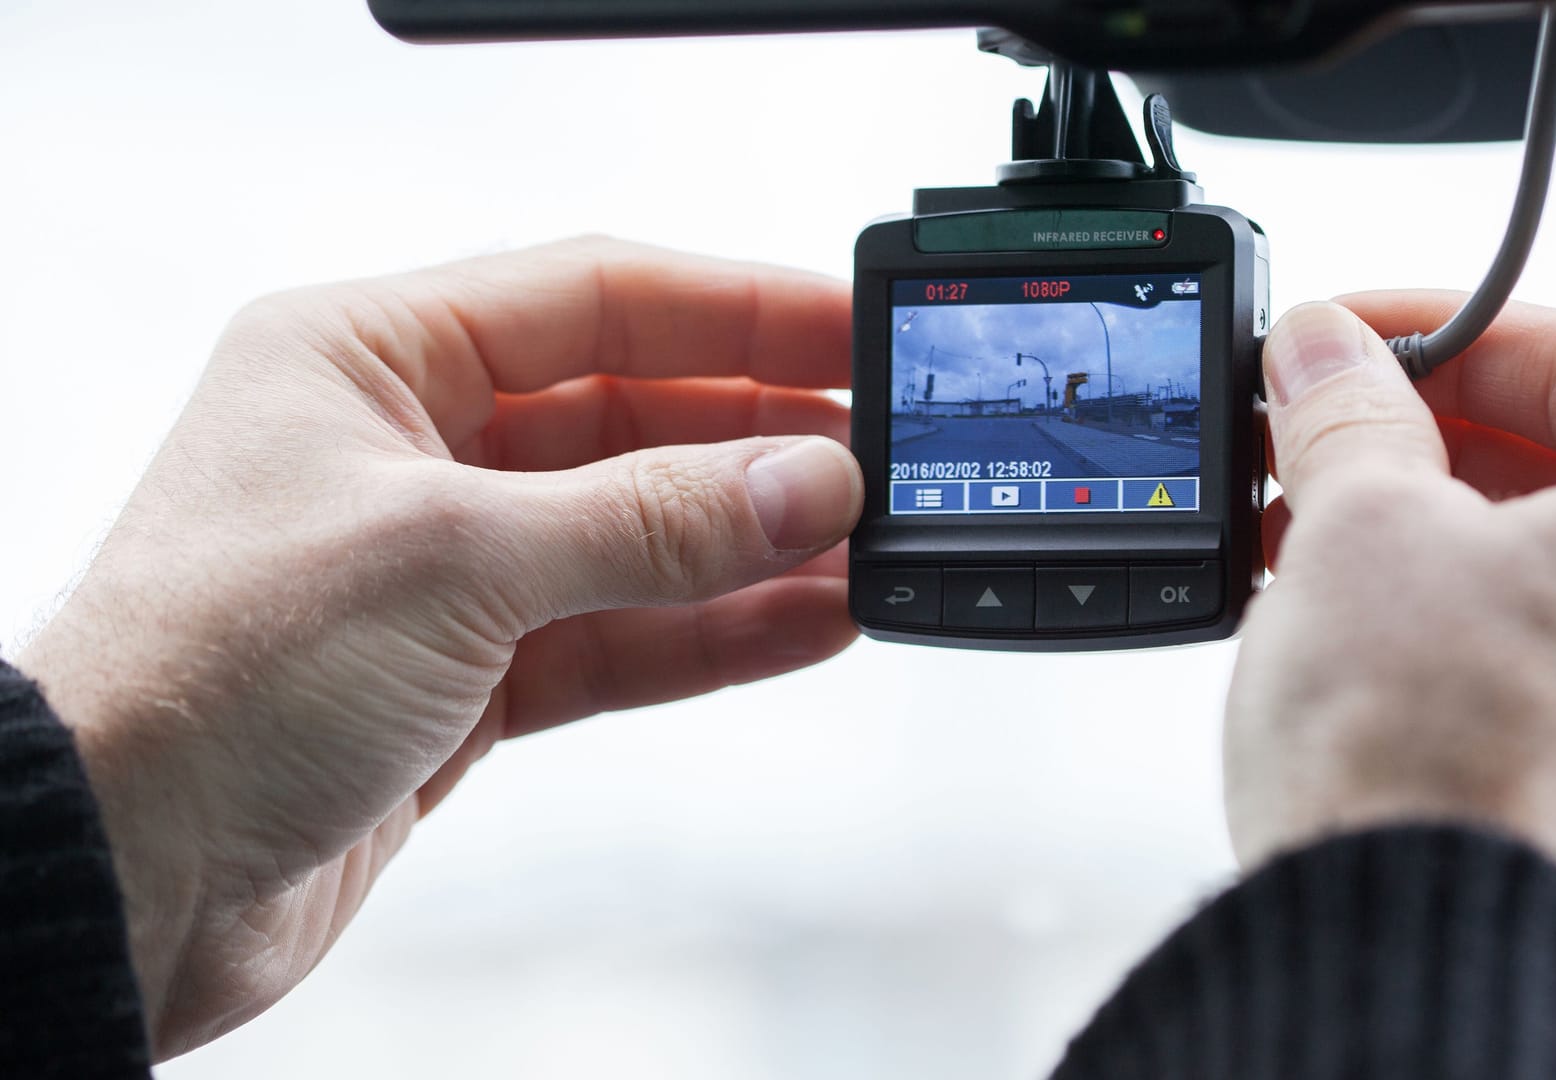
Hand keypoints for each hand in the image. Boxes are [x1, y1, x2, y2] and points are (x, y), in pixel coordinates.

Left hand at [17, 237, 864, 1057]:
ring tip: (868, 550)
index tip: (847, 328)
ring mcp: (445, 569)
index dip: (736, 309)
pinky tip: (803, 621)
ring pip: (639, 536)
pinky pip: (620, 633)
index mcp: (371, 356)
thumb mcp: (452, 560)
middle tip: (877, 458)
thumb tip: (802, 482)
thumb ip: (648, 519)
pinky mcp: (467, 678)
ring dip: (753, 546)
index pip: (596, 299)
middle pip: (630, 416)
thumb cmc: (206, 678)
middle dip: (758, 439)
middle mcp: (410, 448)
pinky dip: (712, 633)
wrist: (121, 876)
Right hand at [1226, 296, 1555, 975]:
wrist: (1427, 971)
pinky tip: (1398, 678)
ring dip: (1466, 562)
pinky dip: (1503, 669)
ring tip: (1337, 568)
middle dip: (1447, 456)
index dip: (1452, 333)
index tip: (1360, 341)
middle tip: (1333, 454)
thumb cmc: (1430, 757)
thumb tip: (1326, 353)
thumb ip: (1346, 413)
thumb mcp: (1357, 527)